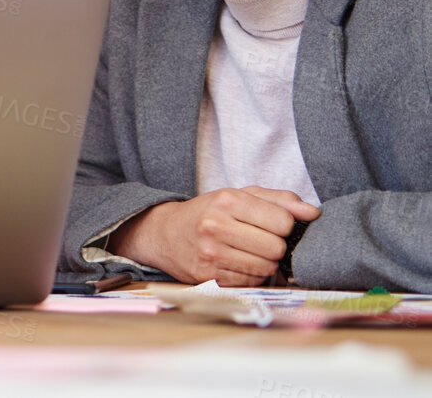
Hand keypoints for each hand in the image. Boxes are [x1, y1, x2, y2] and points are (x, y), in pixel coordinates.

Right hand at [111, 187, 318, 285]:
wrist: (164, 233)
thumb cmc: (208, 212)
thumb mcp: (239, 195)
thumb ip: (279, 200)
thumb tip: (313, 214)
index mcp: (227, 200)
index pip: (283, 221)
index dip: (284, 225)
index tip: (272, 224)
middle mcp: (216, 226)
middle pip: (276, 248)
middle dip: (275, 246)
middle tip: (259, 240)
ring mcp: (210, 254)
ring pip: (266, 268)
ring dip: (264, 263)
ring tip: (248, 252)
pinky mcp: (208, 277)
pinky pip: (251, 282)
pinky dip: (250, 274)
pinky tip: (236, 263)